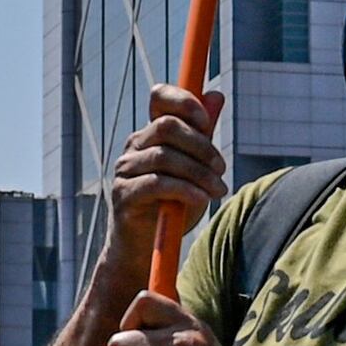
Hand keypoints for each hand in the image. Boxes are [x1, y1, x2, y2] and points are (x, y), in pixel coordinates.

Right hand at [109, 85, 228, 263]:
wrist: (146, 250)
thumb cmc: (172, 206)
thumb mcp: (194, 168)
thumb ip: (202, 135)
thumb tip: (216, 95)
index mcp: (150, 134)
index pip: (160, 97)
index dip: (185, 102)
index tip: (207, 123)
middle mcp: (134, 146)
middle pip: (167, 126)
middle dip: (201, 145)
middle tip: (221, 168)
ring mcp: (125, 170)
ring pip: (165, 156)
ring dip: (199, 172)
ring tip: (218, 190)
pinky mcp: (124, 195)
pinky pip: (157, 183)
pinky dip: (185, 189)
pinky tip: (202, 199)